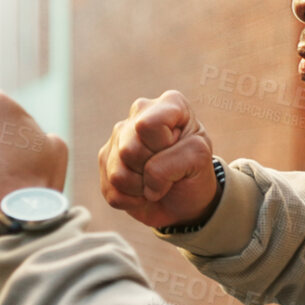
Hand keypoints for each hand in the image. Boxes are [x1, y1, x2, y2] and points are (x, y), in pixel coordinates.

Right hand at [99, 90, 220, 229]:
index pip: (148, 125)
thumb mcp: (199, 160)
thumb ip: (179, 157)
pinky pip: (112, 191)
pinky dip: (132, 200)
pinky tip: (142, 191)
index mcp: (168, 104)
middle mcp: (139, 114)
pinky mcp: (105, 161)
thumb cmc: (194, 172)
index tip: (178, 149)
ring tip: (156, 182)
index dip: (163, 146)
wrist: (185, 199)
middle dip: (152, 171)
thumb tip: (148, 175)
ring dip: (142, 188)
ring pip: (118, 174)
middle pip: (129, 150)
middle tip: (168, 171)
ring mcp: (118, 137)